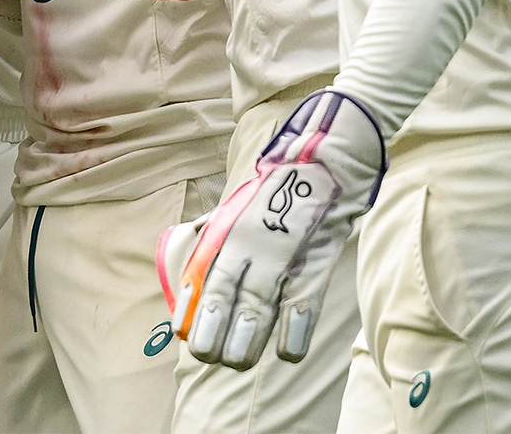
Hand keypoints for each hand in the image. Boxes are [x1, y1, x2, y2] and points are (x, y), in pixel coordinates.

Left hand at [158, 90, 384, 368]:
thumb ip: (228, 233)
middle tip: (208, 358)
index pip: (207, 271)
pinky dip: (294, 326)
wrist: (330, 148)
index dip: (194, 303)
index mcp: (233, 225)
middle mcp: (250, 237)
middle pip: (227, 292)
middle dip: (215, 328)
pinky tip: (287, 352)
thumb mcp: (248, 203)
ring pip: (259, 300)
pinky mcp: (316, 252)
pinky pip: (302, 296)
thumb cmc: (286, 180)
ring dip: (246, 335)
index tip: (180, 332)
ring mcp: (282, 246)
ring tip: (236, 362)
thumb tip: (208, 266)